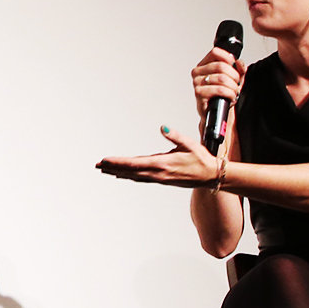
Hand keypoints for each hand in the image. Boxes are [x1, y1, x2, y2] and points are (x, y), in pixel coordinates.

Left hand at [95, 125, 224, 188]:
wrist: (211, 176)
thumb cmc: (201, 159)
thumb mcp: (189, 144)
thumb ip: (175, 136)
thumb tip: (162, 127)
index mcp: (163, 164)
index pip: (135, 163)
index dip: (118, 162)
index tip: (105, 160)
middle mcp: (158, 173)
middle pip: (130, 171)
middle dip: (113, 168)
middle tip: (97, 165)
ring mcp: (159, 178)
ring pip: (134, 176)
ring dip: (118, 172)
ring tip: (104, 170)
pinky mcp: (161, 180)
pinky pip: (141, 178)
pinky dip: (129, 176)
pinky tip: (122, 175)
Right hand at [192, 46, 244, 111]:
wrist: (217, 112)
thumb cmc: (222, 95)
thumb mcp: (234, 79)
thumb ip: (239, 69)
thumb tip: (239, 63)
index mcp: (204, 65)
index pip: (215, 52)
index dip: (228, 57)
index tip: (234, 66)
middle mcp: (198, 72)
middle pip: (221, 65)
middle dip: (234, 76)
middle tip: (236, 83)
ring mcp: (197, 82)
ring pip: (222, 78)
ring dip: (233, 87)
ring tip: (233, 92)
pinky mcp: (199, 93)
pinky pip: (220, 89)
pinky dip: (230, 94)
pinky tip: (230, 97)